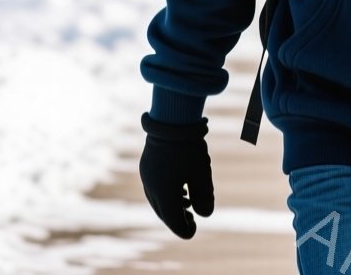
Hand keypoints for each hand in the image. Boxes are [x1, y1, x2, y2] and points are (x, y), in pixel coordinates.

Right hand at [138, 112, 214, 238]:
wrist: (170, 122)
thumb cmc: (189, 149)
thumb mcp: (202, 174)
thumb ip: (204, 197)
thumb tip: (205, 214)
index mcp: (163, 195)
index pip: (173, 222)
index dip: (185, 229)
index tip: (195, 227)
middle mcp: (151, 189)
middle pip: (164, 213)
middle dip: (178, 219)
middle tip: (192, 220)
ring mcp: (146, 177)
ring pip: (157, 201)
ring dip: (171, 206)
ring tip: (187, 205)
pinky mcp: (146, 167)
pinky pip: (154, 189)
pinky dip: (166, 195)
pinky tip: (178, 189)